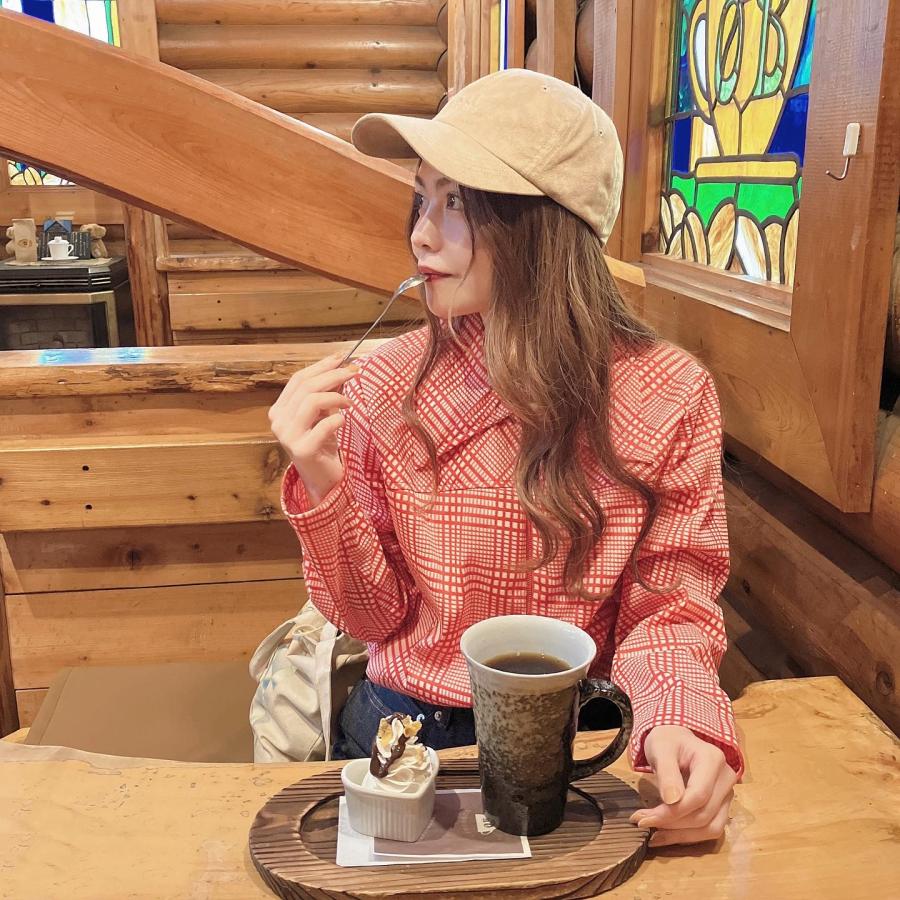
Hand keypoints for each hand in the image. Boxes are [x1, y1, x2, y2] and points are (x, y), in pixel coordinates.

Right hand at [268, 352, 359, 506]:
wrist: (322, 477)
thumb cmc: (322, 444)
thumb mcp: (323, 414)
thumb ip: (326, 393)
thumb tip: (342, 366)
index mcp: (279, 409)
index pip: (298, 379)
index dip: (321, 366)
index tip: (342, 358)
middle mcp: (279, 421)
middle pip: (306, 387)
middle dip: (333, 375)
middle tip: (354, 372)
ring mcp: (288, 436)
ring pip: (311, 401)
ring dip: (336, 397)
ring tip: (349, 403)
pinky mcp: (303, 449)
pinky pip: (323, 425)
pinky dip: (337, 419)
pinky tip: (343, 421)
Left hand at [630, 724, 736, 847]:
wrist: (676, 740)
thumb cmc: (667, 741)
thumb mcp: (660, 749)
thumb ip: (667, 773)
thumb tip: (672, 801)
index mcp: (713, 760)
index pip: (698, 795)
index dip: (673, 812)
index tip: (645, 818)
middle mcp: (726, 778)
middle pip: (704, 814)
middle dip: (672, 824)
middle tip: (642, 822)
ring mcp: (727, 794)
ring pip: (711, 827)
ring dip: (680, 835)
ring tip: (653, 835)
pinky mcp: (722, 807)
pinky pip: (710, 829)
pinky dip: (687, 836)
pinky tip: (665, 836)